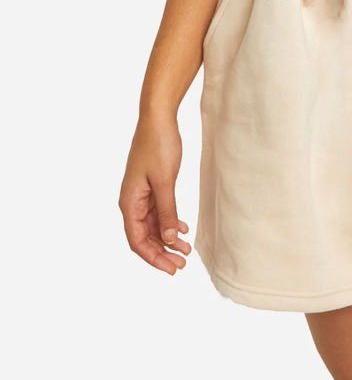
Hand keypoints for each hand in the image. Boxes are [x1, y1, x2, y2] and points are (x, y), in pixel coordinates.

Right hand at [119, 112, 191, 274]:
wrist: (158, 119)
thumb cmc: (158, 146)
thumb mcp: (165, 181)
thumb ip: (166, 210)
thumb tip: (167, 238)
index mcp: (129, 202)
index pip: (137, 240)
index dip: (153, 257)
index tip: (171, 268)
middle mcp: (132, 201)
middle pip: (144, 236)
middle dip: (162, 252)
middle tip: (182, 264)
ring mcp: (142, 194)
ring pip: (152, 225)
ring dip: (167, 239)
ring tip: (185, 250)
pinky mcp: (152, 186)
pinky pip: (158, 211)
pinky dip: (169, 222)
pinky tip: (182, 229)